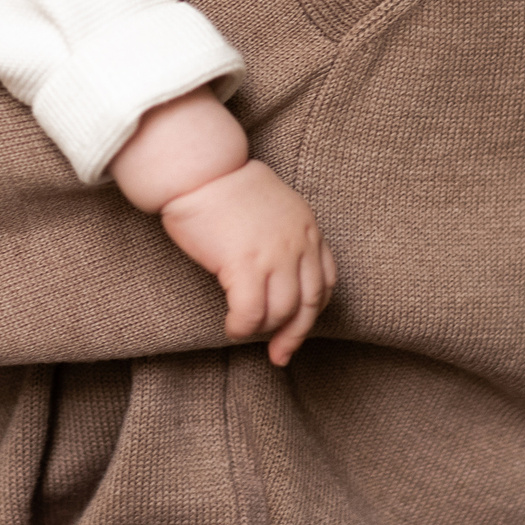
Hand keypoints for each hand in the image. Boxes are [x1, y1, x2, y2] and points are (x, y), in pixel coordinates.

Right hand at [158, 159, 336, 365]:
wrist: (200, 170)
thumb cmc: (225, 187)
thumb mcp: (273, 207)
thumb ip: (284, 236)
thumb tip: (275, 274)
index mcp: (308, 228)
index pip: (325, 282)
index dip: (312, 311)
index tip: (297, 328)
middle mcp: (298, 243)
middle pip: (308, 304)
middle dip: (294, 335)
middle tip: (280, 354)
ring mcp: (274, 255)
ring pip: (281, 313)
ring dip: (263, 330)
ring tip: (244, 329)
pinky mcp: (245, 264)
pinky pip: (251, 314)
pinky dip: (242, 327)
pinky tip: (232, 327)